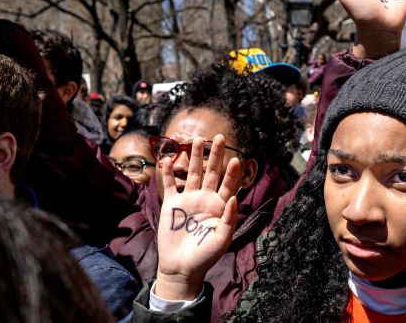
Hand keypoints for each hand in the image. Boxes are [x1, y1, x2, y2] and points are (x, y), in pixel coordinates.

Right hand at [154, 135, 239, 299]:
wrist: (182, 267)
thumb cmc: (206, 256)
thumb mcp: (222, 240)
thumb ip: (229, 219)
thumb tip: (234, 198)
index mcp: (220, 206)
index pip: (228, 184)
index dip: (232, 172)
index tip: (236, 158)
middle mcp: (205, 199)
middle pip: (211, 172)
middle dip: (215, 155)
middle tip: (219, 136)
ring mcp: (188, 199)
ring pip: (192, 173)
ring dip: (195, 156)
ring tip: (197, 139)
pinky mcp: (172, 204)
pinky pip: (170, 184)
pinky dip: (169, 172)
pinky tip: (169, 159)